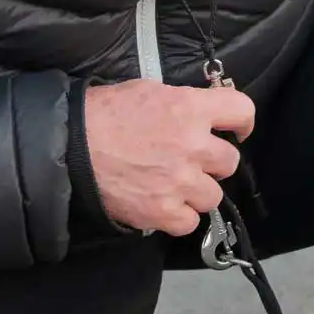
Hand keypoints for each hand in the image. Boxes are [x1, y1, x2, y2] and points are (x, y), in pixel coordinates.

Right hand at [82, 81, 256, 236]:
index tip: (236, 131)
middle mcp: (193, 146)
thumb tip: (201, 112)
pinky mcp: (162, 211)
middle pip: (229, 161)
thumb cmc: (105, 113)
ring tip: (173, 184)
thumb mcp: (150, 91)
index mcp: (191, 109)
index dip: (242, 122)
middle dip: (212, 162)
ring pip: (213, 196)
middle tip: (190, 160)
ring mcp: (180, 182)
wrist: (71, 146)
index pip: (242, 111)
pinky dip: (177, 216)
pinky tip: (162, 203)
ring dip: (196, 191)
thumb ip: (183, 103)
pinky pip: (189, 222)